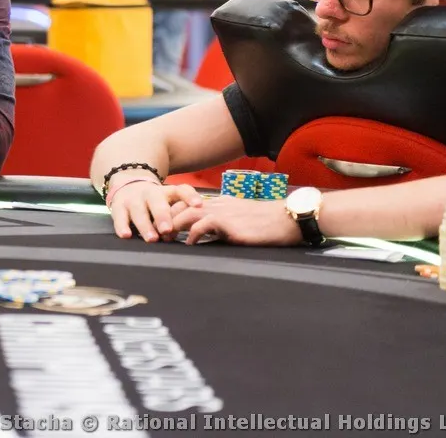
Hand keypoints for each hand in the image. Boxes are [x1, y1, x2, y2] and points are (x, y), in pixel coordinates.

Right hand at [107, 175, 201, 241]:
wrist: (127, 185)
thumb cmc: (154, 201)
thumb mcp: (168, 200)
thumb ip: (181, 212)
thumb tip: (198, 228)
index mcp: (166, 191)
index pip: (180, 190)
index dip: (189, 197)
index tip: (198, 205)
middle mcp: (149, 193)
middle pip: (157, 202)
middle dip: (162, 216)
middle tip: (167, 230)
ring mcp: (133, 199)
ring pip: (138, 211)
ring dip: (145, 225)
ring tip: (151, 238)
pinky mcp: (118, 206)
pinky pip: (119, 216)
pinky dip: (122, 226)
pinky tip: (126, 235)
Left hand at [170, 197, 301, 246]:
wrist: (287, 218)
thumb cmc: (267, 222)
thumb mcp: (240, 217)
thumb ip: (222, 222)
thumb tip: (207, 235)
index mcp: (218, 202)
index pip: (186, 203)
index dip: (171, 212)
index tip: (162, 225)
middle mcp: (217, 204)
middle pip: (181, 206)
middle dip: (166, 219)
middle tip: (158, 234)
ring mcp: (222, 212)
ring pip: (187, 214)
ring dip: (173, 226)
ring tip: (167, 239)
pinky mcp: (229, 224)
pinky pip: (203, 225)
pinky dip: (192, 234)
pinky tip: (189, 244)